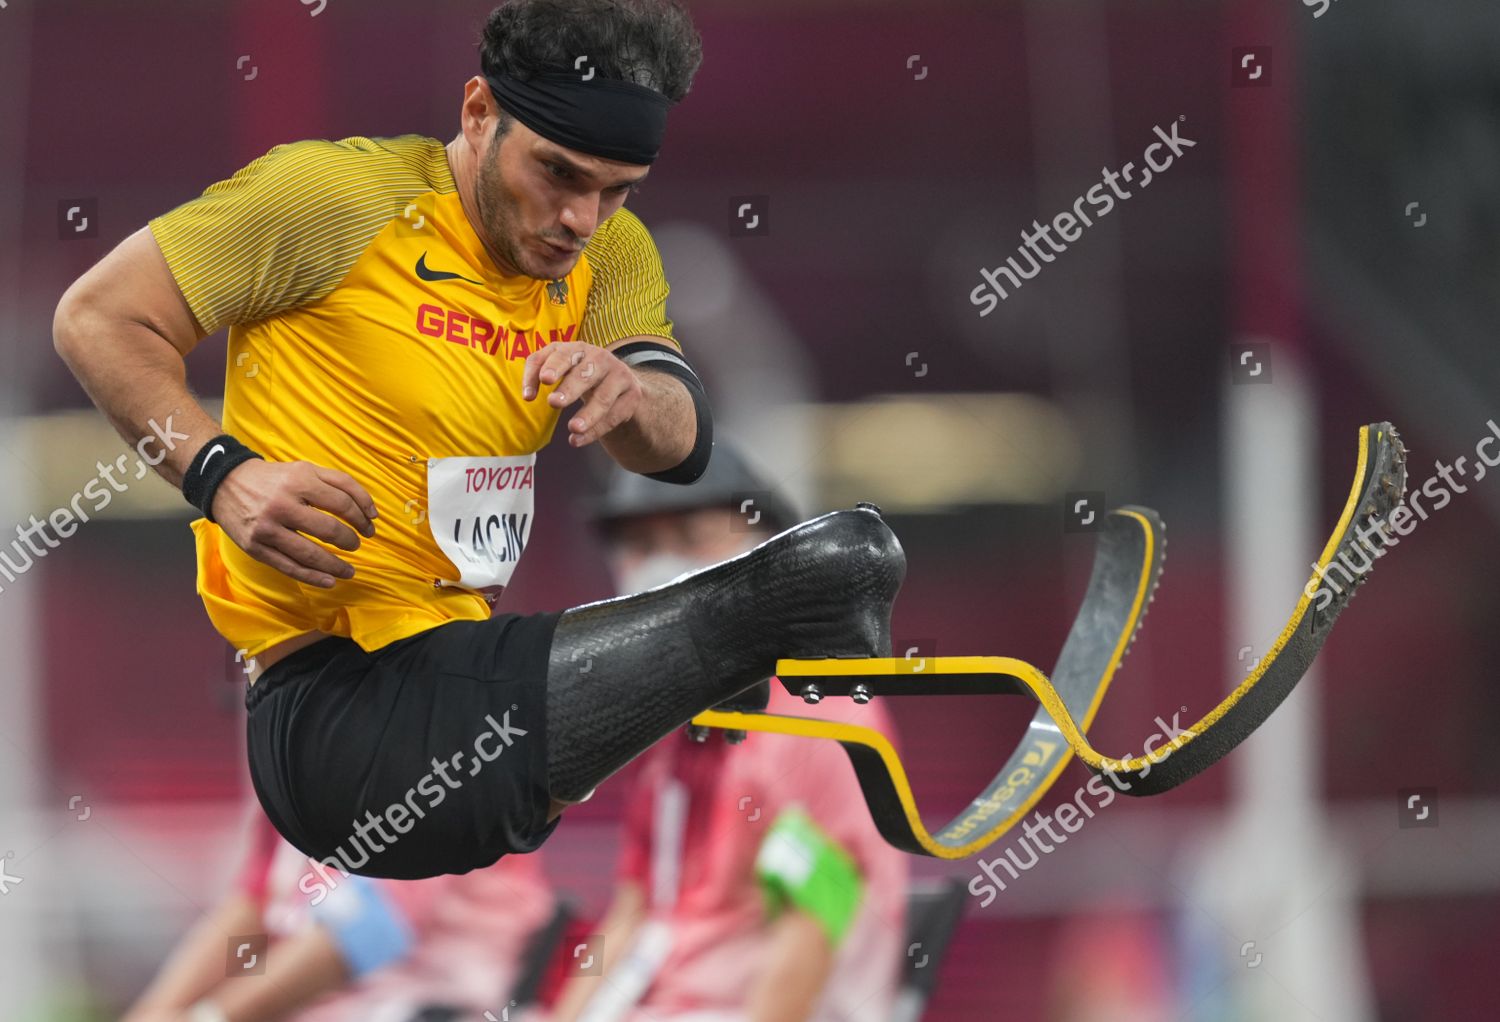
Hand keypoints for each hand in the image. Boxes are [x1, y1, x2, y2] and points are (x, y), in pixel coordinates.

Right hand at [211, 459, 377, 587]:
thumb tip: (371, 512)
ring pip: (310, 553)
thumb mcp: (305, 469)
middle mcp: (283, 504)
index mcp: (299, 480)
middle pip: (329, 529)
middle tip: (357, 544)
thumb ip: (340, 483)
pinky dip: (312, 577)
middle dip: (350, 540)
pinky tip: (329, 581)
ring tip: (349, 570)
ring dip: (335, 565)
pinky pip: (289, 567)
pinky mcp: (255, 548)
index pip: (342, 502)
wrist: (225, 483)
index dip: (361, 516)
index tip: (369, 525)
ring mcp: (267, 529)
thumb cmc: (275, 478)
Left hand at [521, 341, 642, 447]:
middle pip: (585, 373)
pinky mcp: (633, 394)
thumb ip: (538, 375)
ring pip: (603, 396)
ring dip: (588, 414)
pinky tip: (577, 441)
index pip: (561, 353)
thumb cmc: (581, 376)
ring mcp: (619, 375)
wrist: (621, 384)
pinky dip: (595, 430)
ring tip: (572, 428)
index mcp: (578, 348)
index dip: (551, 366)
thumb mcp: (563, 370)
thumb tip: (527, 396)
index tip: (543, 381)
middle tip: (554, 402)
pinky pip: (614, 415)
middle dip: (569, 388)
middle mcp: (600, 358)